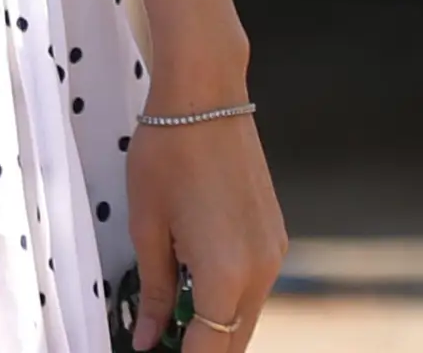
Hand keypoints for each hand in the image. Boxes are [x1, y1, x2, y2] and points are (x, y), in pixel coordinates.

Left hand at [125, 110, 285, 346]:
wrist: (206, 94)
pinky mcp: (275, 235)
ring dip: (213, 325)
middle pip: (232, 342)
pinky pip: (253, 287)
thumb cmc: (168, 153)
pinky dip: (227, 298)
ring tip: (171, 310)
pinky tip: (195, 281)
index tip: (155, 352)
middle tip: (161, 339)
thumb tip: (148, 338)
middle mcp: (260, 269)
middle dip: (199, 347)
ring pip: (244, 317)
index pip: (207, 350)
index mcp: (226, 274)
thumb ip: (154, 292)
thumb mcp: (148, 228)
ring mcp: (273, 251)